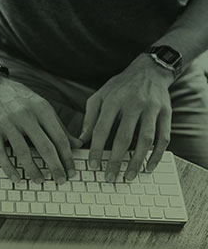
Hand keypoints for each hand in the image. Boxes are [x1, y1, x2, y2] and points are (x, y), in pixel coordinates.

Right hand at [0, 77, 81, 183]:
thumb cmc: (18, 97)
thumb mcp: (41, 106)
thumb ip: (59, 126)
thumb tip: (78, 144)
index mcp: (41, 108)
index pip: (59, 137)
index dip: (67, 157)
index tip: (72, 171)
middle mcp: (25, 115)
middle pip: (44, 146)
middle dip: (55, 167)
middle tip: (60, 180)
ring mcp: (7, 123)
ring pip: (23, 152)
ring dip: (33, 170)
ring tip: (40, 181)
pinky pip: (1, 153)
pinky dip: (9, 168)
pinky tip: (16, 178)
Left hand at [79, 54, 173, 181]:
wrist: (149, 70)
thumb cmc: (120, 86)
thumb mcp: (100, 96)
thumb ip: (90, 117)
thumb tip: (81, 140)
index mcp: (113, 100)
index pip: (101, 128)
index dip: (96, 149)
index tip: (93, 166)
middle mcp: (133, 104)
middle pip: (123, 137)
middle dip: (116, 160)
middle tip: (110, 177)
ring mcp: (152, 109)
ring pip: (145, 140)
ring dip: (137, 161)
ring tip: (128, 176)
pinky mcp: (166, 113)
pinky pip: (163, 138)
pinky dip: (157, 155)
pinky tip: (149, 167)